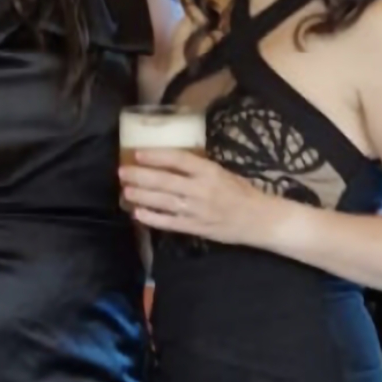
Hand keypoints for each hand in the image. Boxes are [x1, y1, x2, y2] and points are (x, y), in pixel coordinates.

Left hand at [119, 148, 275, 246]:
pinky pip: (169, 222)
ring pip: (163, 201)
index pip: (178, 160)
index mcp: (209, 171)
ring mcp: (197, 210)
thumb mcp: (222, 172)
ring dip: (142, 196)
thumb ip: (199, 168)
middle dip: (141, 176)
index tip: (137, 153)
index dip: (156, 156)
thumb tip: (170, 162)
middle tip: (122, 172)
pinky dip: (152, 218)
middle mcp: (201, 189)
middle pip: (165, 181)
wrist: (258, 219)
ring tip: (125, 192)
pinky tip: (138, 214)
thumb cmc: (241, 192)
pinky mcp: (195, 227)